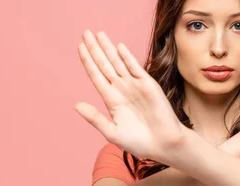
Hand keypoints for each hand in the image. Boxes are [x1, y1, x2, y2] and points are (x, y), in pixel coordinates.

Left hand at [74, 30, 185, 161]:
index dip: (87, 61)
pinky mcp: (149, 85)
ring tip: (99, 34)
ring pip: (118, 63)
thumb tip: (76, 105)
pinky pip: (136, 68)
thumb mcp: (112, 132)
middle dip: (95, 49)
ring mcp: (135, 86)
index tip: (79, 47)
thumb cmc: (139, 142)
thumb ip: (95, 118)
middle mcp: (122, 89)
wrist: (164, 144)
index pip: (96, 75)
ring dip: (108, 48)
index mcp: (111, 100)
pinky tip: (118, 47)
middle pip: (105, 65)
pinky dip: (127, 57)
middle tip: (85, 33)